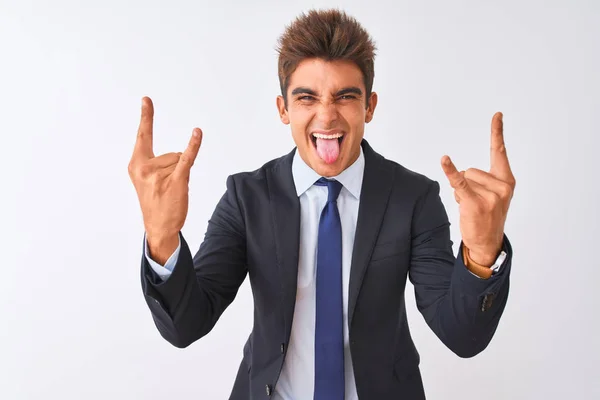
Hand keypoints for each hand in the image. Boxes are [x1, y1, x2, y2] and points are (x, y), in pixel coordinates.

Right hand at [128, 96, 202, 245]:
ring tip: (171, 191)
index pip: (143, 135)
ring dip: (180, 174)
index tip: (146, 99)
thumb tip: (179, 154)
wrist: (158, 227)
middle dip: (174, 168)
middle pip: (171, 153)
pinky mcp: (176, 181)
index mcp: (135, 165)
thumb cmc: (154, 202)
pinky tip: (197, 133)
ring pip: (180, 160)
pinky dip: (193, 145)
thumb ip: (155, 163)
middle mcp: (145, 168)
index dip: (146, 117)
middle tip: (165, 187)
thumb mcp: (145, 180)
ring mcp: (160, 175)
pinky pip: (187, 158)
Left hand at [441, 112, 515, 265]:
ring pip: (464, 178)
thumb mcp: (491, 196)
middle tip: (475, 202)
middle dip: (467, 185)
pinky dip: (450, 171)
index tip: (497, 115)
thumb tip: (460, 173)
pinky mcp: (476, 203)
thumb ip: (481, 180)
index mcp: (507, 181)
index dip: (497, 132)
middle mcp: (502, 186)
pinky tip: (444, 159)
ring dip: (461, 192)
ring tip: (471, 207)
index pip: (500, 152)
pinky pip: (459, 182)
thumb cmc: (486, 217)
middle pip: (471, 170)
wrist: (487, 243)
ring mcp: (491, 195)